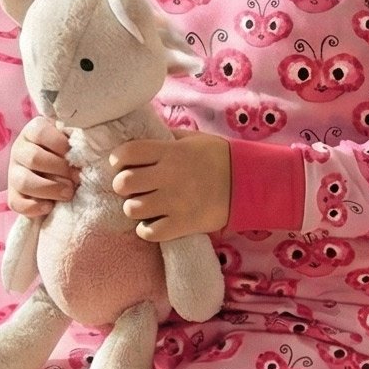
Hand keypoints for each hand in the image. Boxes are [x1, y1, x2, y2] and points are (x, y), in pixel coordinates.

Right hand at [9, 116, 76, 216]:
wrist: (58, 174)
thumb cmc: (68, 154)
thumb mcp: (72, 142)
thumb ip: (77, 141)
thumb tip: (88, 148)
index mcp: (32, 131)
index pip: (40, 132)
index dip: (61, 145)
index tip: (77, 157)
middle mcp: (19, 149)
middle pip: (33, 158)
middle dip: (60, 170)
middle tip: (77, 178)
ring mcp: (13, 173)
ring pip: (24, 181)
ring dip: (50, 189)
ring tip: (68, 193)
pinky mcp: (12, 195)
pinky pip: (17, 203)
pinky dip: (34, 207)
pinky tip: (50, 206)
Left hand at [108, 131, 230, 241]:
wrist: (249, 183)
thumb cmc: (219, 158)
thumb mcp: (193, 139)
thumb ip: (167, 138)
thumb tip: (143, 136)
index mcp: (170, 152)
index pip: (127, 153)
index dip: (118, 159)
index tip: (122, 164)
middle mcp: (169, 176)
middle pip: (124, 183)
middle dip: (122, 185)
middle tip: (132, 187)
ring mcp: (175, 202)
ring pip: (132, 209)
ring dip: (134, 208)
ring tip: (144, 206)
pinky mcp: (183, 225)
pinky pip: (149, 232)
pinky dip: (146, 230)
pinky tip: (153, 223)